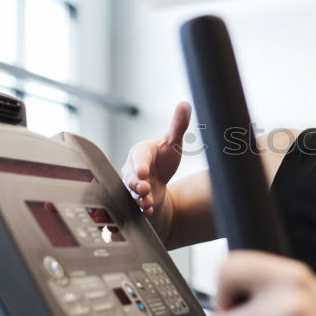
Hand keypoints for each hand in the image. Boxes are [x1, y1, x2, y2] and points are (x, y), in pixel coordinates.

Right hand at [121, 101, 191, 216]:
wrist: (160, 180)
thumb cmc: (165, 158)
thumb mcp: (173, 142)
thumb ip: (178, 125)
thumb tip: (185, 103)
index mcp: (141, 152)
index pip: (139, 157)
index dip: (139, 165)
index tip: (143, 172)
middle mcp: (132, 169)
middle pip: (130, 176)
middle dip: (136, 184)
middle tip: (144, 189)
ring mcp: (132, 185)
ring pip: (130, 192)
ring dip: (138, 199)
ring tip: (147, 204)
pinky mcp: (135, 199)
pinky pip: (132, 204)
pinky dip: (140, 209)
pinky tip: (148, 212)